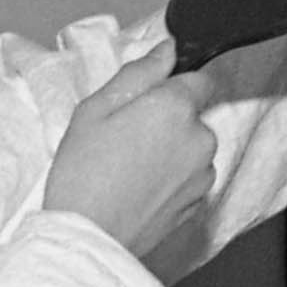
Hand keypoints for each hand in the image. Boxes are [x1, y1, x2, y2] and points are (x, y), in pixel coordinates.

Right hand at [41, 43, 219, 270]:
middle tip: (124, 138)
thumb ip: (138, 74)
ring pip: (193, 146)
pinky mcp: (200, 202)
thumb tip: (167, 49)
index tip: (147, 102)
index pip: (199, 78)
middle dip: (167, 119)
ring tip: (130, 168)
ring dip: (172, 149)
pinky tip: (140, 188)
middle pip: (193, 114)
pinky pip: (191, 176)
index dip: (173, 86)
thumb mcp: (95, 109)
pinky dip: (173, 177)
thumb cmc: (83, 173)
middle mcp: (200, 137)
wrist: (88, 237)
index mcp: (175, 107)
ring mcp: (203, 173)